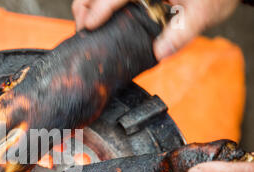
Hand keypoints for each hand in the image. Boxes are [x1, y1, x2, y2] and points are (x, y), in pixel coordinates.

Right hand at [72, 0, 238, 59]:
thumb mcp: (200, 15)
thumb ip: (180, 33)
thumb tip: (159, 53)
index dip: (98, 9)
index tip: (88, 27)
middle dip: (85, 8)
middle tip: (83, 32)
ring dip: (88, 7)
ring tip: (87, 28)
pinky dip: (97, 7)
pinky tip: (97, 21)